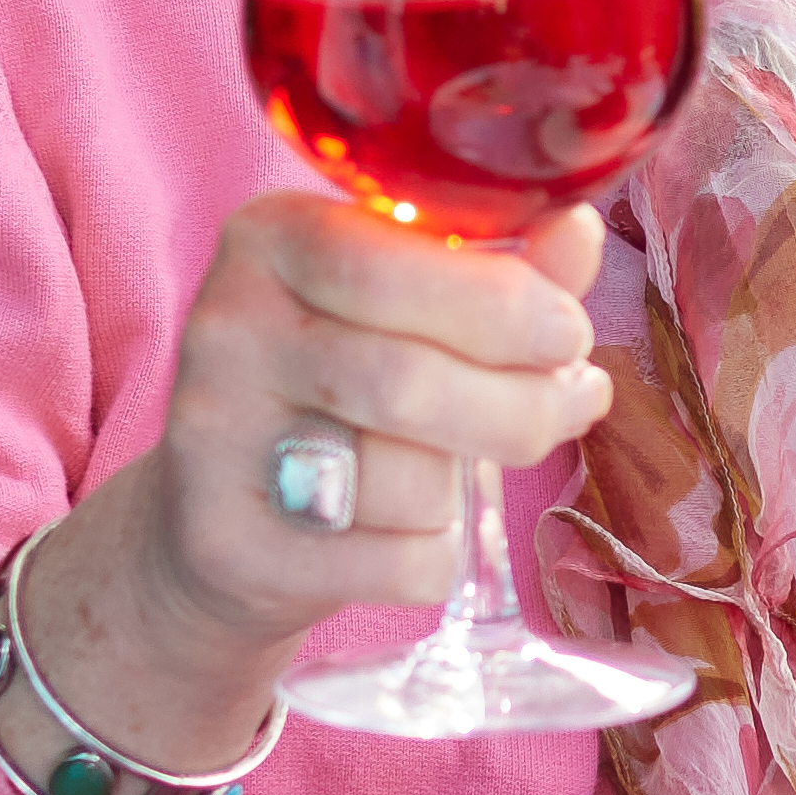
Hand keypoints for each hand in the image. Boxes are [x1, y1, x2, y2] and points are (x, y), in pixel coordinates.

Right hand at [0, 188, 616, 794]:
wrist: (215, 525)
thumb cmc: (339, 394)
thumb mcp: (404, 311)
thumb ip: (497, 273)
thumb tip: (580, 233)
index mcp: (269, 239)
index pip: (396, 264)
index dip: (508, 306)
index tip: (567, 333)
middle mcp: (227, 329)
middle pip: (409, 381)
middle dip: (524, 405)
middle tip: (569, 405)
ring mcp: (216, 440)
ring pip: (411, 481)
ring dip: (464, 487)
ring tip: (451, 472)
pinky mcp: (231, 544)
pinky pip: (399, 561)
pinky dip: (434, 557)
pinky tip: (407, 533)